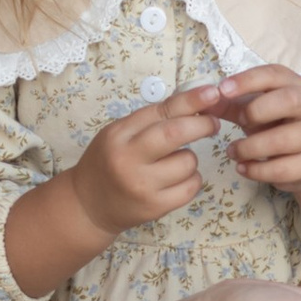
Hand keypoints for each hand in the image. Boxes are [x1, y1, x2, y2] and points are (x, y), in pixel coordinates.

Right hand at [70, 87, 226, 237]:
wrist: (88, 206)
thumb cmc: (107, 163)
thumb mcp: (118, 135)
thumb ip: (149, 121)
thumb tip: (191, 104)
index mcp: (119, 135)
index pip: (160, 111)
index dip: (190, 100)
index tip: (212, 93)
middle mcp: (128, 159)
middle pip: (175, 134)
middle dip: (201, 125)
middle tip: (212, 124)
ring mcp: (142, 185)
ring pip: (188, 162)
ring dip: (190, 159)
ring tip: (174, 163)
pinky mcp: (155, 207)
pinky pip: (191, 187)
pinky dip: (191, 180)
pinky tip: (177, 180)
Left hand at [206, 63, 300, 198]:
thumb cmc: (280, 124)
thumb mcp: (256, 108)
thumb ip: (230, 103)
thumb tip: (201, 99)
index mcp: (297, 85)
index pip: (274, 74)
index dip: (247, 80)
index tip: (222, 90)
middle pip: (290, 100)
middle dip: (257, 111)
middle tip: (240, 122)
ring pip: (283, 140)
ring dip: (250, 147)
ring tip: (232, 151)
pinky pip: (283, 169)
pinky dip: (257, 171)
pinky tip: (243, 168)